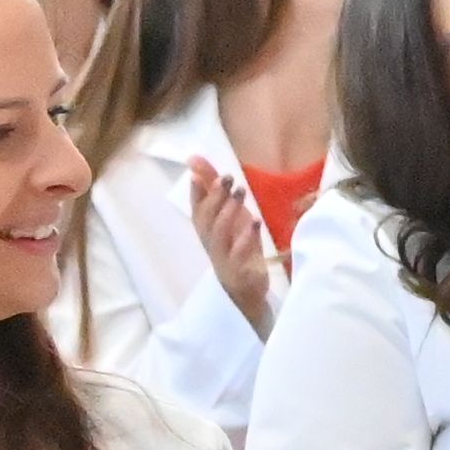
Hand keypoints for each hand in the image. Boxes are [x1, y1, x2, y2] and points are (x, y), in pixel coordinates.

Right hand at [187, 157, 276, 331]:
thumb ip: (214, 189)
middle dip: (214, 197)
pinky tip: (255, 221)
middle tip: (227, 177)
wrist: (246, 290)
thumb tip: (195, 160)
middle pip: (206, 220)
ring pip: (219, 235)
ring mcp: (223, 258)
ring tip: (240, 192)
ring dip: (228, 212)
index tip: (195, 172)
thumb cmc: (235, 247)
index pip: (196, 209)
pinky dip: (246, 238)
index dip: (195, 192)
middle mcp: (210, 244)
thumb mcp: (229, 215)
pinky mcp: (239, 271)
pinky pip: (239, 254)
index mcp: (206, 231)